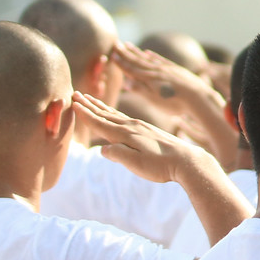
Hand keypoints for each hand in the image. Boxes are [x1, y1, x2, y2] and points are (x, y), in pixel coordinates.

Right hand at [72, 92, 208, 183]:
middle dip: (89, 105)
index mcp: (126, 135)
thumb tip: (102, 149)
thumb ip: (118, 155)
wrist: (186, 160)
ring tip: (91, 99)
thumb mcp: (136, 164)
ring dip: (101, 106)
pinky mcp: (148, 129)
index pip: (100, 122)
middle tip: (76, 94)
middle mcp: (132, 127)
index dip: (85, 114)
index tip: (73, 103)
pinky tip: (114, 115)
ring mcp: (141, 126)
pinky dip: (114, 113)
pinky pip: (125, 118)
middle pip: (105, 114)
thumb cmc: (160, 166)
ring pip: (115, 114)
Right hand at [112, 42, 222, 112]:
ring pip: (148, 59)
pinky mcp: (176, 70)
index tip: (112, 54)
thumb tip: (126, 83)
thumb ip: (141, 90)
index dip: (121, 62)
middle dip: (126, 53)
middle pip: (138, 61)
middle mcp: (156, 71)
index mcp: (149, 79)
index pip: (132, 69)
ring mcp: (167, 69)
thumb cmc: (176, 103)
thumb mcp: (155, 100)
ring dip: (137, 52)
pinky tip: (148, 52)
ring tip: (128, 45)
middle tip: (116, 44)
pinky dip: (153, 56)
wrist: (199, 97)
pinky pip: (161, 60)